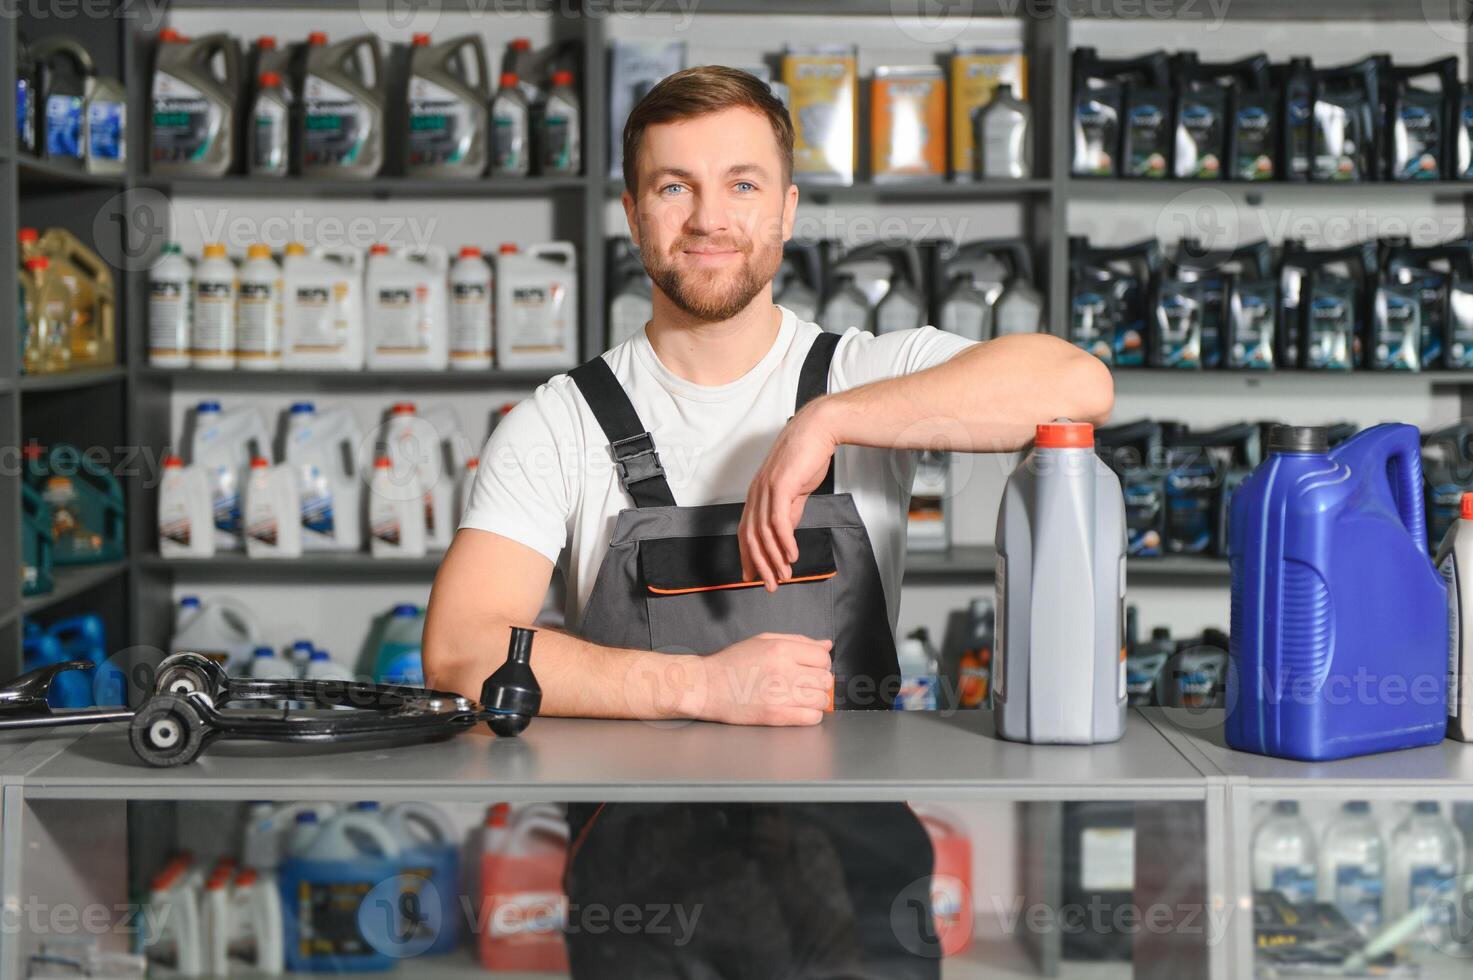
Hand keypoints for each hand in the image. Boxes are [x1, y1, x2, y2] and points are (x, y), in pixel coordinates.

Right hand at [694, 633, 833, 725]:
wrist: (706, 686)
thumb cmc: (732, 663)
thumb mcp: (763, 641)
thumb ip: (798, 641)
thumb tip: (826, 645)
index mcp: (780, 649)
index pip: (823, 656)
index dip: (821, 662)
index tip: (812, 667)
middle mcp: (783, 670)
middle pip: (825, 679)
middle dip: (819, 681)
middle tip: (805, 682)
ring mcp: (780, 695)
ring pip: (821, 699)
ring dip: (815, 699)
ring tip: (799, 696)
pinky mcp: (775, 715)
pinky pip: (811, 717)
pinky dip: (810, 715)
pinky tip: (797, 708)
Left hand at [739, 403, 837, 589]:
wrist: (817, 431)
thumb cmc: (806, 457)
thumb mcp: (794, 491)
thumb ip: (788, 512)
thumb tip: (785, 534)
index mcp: (757, 495)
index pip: (746, 531)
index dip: (747, 556)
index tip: (753, 576)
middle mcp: (756, 493)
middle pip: (751, 537)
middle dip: (760, 565)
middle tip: (770, 585)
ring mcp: (766, 489)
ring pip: (763, 533)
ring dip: (774, 558)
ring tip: (784, 576)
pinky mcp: (780, 486)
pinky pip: (779, 521)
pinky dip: (784, 541)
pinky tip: (791, 556)